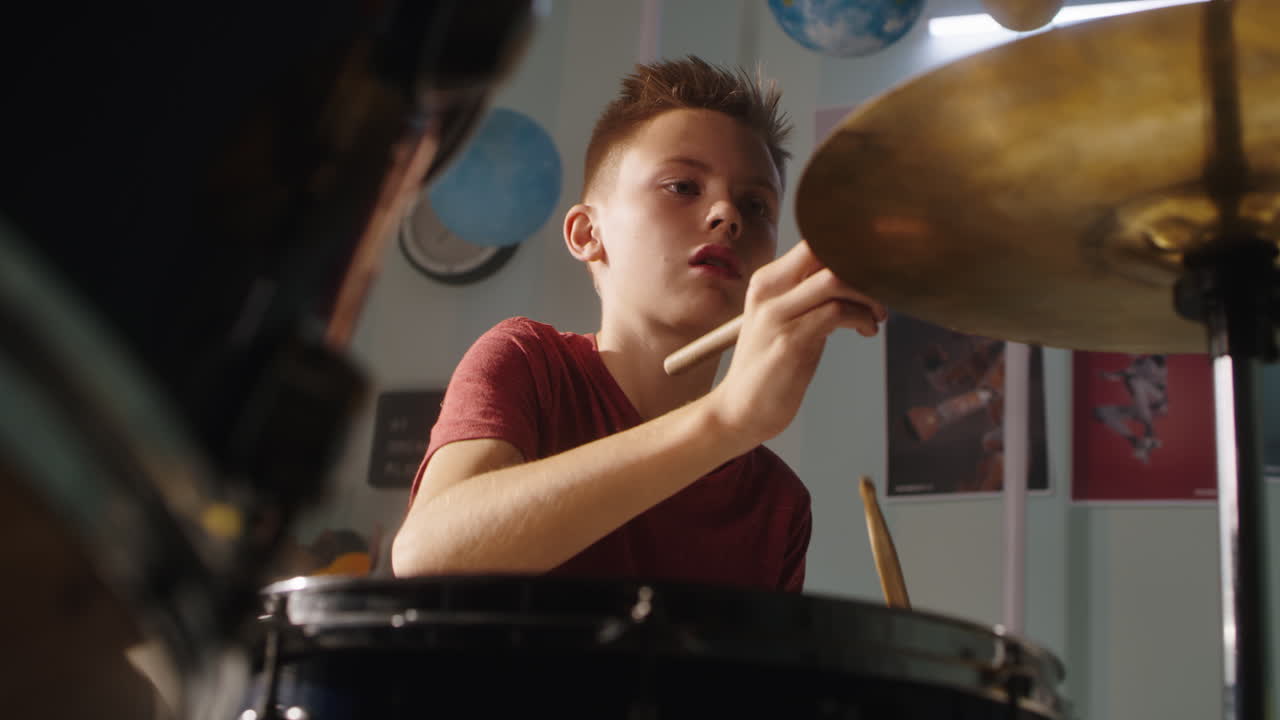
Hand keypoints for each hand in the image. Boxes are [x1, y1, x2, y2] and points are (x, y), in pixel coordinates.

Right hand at [705, 239, 885, 446]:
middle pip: (825, 250)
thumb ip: (814, 296)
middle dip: (863, 266)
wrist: (741, 409)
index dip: (851, 247)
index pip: (815, 242)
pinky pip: (837, 312)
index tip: (876, 266)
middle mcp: (769, 290)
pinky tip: (866, 330)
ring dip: (868, 295)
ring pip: (835, 279)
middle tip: (882, 289)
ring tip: (876, 315)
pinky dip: (862, 317)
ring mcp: (777, 314)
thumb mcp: (790, 320)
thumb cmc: (773, 367)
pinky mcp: (790, 340)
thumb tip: (859, 277)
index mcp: (768, 281)